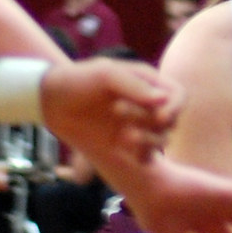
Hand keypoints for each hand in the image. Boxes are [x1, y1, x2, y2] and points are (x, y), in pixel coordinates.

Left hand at [40, 57, 178, 172]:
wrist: (52, 102)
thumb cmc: (78, 81)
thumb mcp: (105, 75)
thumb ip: (134, 86)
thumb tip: (163, 101)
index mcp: (148, 83)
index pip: (179, 96)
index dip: (175, 107)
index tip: (158, 115)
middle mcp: (148, 105)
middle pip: (172, 119)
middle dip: (150, 120)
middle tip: (116, 112)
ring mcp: (139, 126)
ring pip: (164, 139)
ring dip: (147, 140)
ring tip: (122, 137)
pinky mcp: (129, 145)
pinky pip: (150, 156)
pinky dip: (143, 156)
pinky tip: (125, 151)